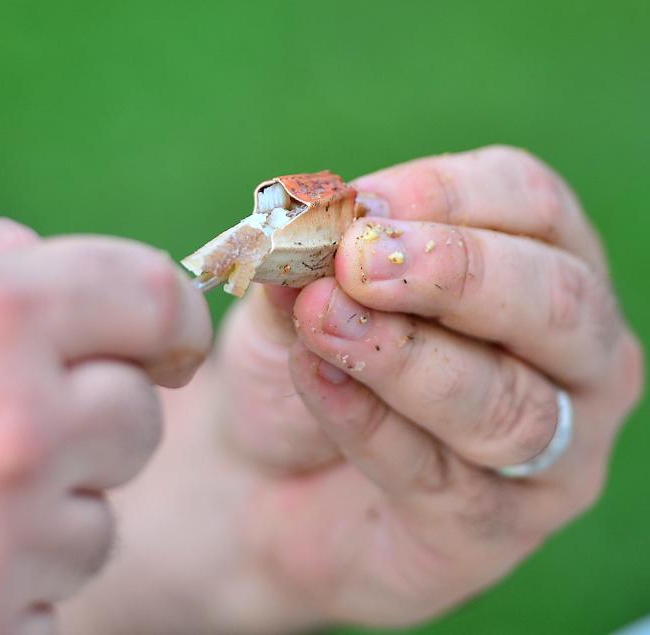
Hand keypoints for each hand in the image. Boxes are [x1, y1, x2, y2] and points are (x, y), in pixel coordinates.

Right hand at [0, 211, 210, 633]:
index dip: (169, 318)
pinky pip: (50, 608)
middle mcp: (11, 426)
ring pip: (98, 522)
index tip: (165, 345)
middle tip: (8, 423)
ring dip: (43, 510)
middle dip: (91, 415)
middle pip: (138, 418)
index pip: (152, 298)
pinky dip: (8, 588)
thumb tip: (75, 282)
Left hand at [60, 146, 642, 632]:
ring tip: (324, 324)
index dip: (445, 195)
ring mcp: (549, 455)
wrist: (263, 479)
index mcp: (535, 264)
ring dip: (409, 357)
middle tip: (356, 261)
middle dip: (456, 272)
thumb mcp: (292, 299)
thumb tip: (310, 226)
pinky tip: (318, 382)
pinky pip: (446, 482)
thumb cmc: (306, 363)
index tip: (353, 204)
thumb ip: (305, 265)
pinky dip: (374, 428)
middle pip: (558, 300)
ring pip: (513, 404)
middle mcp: (569, 358)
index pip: (531, 203)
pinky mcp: (494, 533)